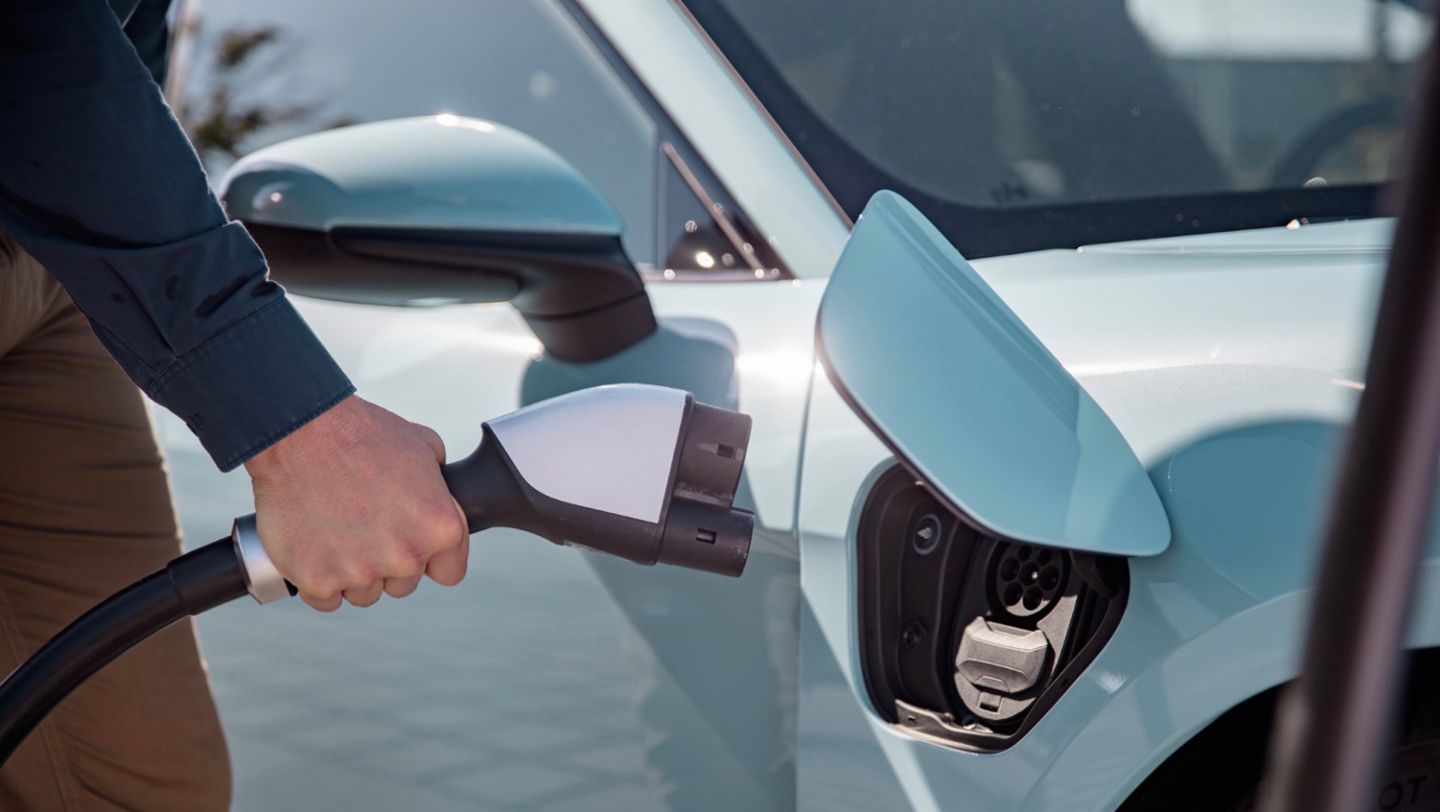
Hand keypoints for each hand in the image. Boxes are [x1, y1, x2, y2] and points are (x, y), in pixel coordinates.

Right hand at [244, 395, 469, 610]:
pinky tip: (315, 546)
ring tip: (337, 529)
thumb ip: (441, 485)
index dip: (431, 558)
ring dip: (353, 571)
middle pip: (403, 584)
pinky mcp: (317, 580)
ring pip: (364, 593)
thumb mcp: (425, 446)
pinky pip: (326, 598)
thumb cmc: (359, 434)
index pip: (449, 572)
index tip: (412, 543)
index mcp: (440, 528)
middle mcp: (405, 557)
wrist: (300, 432)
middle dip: (387, 561)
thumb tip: (442, 497)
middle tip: (365, 525)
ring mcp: (359, 572)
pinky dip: (318, 578)